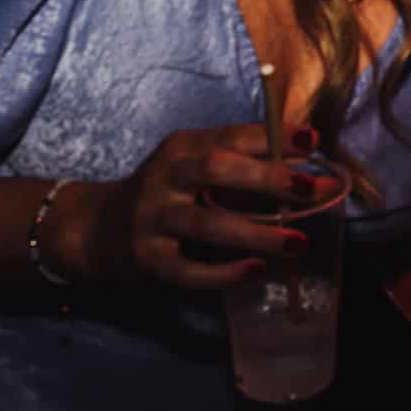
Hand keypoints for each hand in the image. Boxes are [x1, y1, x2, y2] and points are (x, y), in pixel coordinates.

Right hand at [62, 123, 334, 291]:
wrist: (97, 229)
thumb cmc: (165, 194)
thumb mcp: (192, 166)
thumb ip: (240, 160)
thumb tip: (307, 157)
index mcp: (182, 148)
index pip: (231, 136)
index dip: (273, 137)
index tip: (313, 140)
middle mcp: (165, 178)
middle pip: (215, 169)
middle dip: (266, 177)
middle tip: (310, 189)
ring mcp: (152, 219)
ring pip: (206, 224)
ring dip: (255, 233)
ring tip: (298, 243)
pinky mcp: (147, 260)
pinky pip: (187, 270)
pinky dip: (222, 273)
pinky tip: (254, 271)